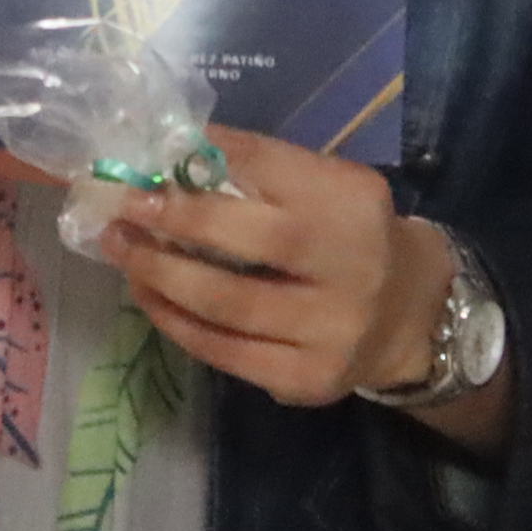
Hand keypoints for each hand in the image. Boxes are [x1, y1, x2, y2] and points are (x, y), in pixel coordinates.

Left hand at [107, 129, 507, 451]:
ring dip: (159, 275)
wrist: (409, 315)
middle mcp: (351, 266)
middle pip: (248, 240)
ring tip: (122, 250)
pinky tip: (149, 296)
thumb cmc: (348, 236)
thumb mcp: (326, 188)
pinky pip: (225, 353)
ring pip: (226, 305)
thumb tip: (171, 151)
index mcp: (353, 202)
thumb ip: (262, 171)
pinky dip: (176, 322)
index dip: (207, 157)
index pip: (271, 167)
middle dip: (174, 220)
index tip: (153, 151)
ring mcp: (330, 330)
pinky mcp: (306, 379)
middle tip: (124, 205)